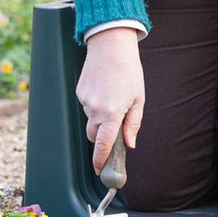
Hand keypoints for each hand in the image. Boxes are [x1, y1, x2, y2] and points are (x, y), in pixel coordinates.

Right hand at [76, 27, 143, 173]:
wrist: (111, 46)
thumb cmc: (128, 71)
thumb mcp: (138, 99)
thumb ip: (133, 124)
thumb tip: (130, 143)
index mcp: (112, 113)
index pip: (103, 144)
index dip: (100, 160)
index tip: (99, 169)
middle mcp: (95, 109)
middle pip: (93, 135)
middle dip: (101, 137)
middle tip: (114, 127)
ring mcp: (85, 101)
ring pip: (91, 120)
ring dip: (100, 118)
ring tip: (113, 99)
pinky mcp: (79, 92)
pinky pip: (86, 106)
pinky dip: (95, 105)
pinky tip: (105, 90)